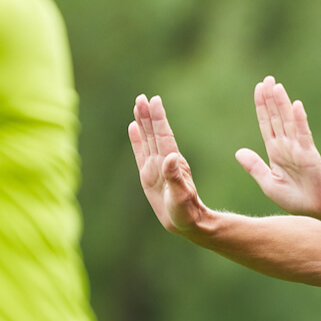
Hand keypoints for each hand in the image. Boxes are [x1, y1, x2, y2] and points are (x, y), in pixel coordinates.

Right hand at [129, 95, 216, 236]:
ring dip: (142, 123)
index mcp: (170, 163)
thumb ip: (175, 177)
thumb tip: (170, 157)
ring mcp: (155, 167)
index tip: (155, 101)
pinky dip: (137, 139)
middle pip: (154, 133)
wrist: (187, 222)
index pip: (163, 136)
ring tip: (137, 105)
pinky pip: (140, 153)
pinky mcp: (148, 174)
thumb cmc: (185, 212)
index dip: (158, 119)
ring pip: (147, 139)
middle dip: (148, 116)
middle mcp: (163, 161)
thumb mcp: (181, 196)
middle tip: (142, 97)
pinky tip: (133, 127)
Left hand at [235, 77, 320, 218]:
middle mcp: (286, 145)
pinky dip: (300, 120)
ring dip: (282, 104)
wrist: (316, 209)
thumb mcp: (268, 183)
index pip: (267, 124)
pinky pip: (303, 134)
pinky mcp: (309, 154)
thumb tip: (238, 152)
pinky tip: (296, 105)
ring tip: (276, 86)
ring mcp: (298, 148)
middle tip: (267, 79)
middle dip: (271, 98)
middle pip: (276, 117)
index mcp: (275, 151)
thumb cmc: (295, 198)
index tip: (258, 89)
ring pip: (288, 121)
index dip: (262, 107)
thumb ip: (255, 166)